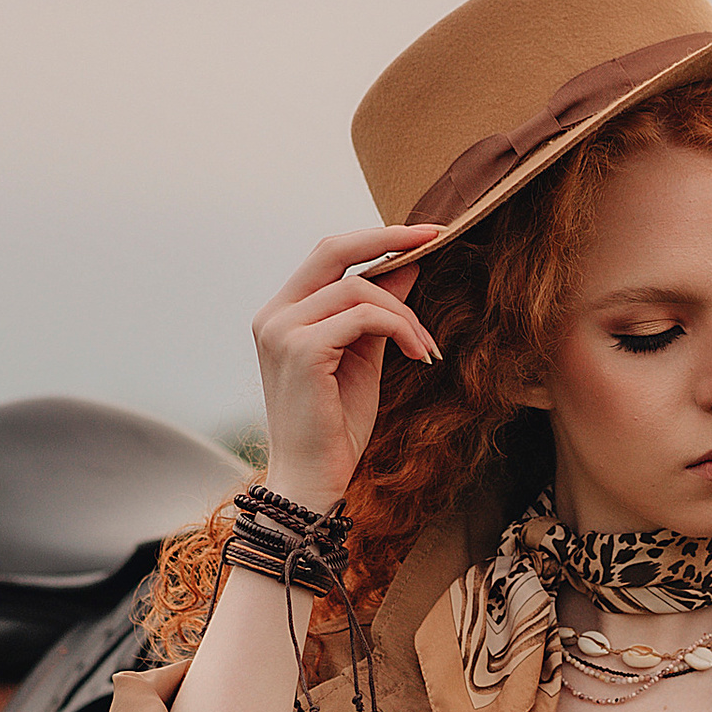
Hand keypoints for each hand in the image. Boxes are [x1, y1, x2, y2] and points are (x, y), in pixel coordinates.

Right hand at [250, 229, 444, 510]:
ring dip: (405, 314)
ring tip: (426, 346)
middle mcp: (274, 315)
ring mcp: (281, 330)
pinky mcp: (300, 350)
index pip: (329, 254)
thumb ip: (380, 309)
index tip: (424, 233)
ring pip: (358, 289)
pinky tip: (420, 355)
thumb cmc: (335, 426)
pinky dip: (400, 329)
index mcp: (283, 313)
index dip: (376, 238)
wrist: (314, 478)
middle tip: (437, 237)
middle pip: (333, 250)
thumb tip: (408, 264)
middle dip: (389, 238)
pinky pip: (364, 317)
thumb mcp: (364, 356)